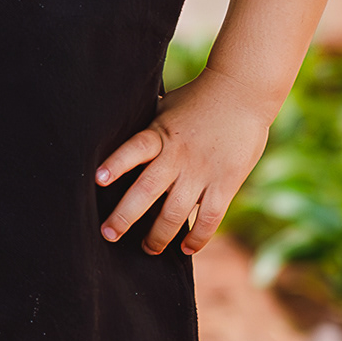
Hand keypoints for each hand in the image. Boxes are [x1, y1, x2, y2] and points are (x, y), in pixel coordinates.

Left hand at [95, 69, 275, 257]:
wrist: (243, 91)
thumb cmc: (198, 99)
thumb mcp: (165, 108)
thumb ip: (147, 129)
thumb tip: (113, 132)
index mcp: (160, 135)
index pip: (134, 150)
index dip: (116, 165)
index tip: (98, 180)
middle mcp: (178, 156)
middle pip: (147, 191)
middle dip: (125, 217)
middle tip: (109, 234)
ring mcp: (202, 171)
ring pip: (175, 213)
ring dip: (159, 236)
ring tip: (148, 248)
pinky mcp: (226, 183)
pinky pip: (210, 218)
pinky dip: (197, 237)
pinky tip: (186, 248)